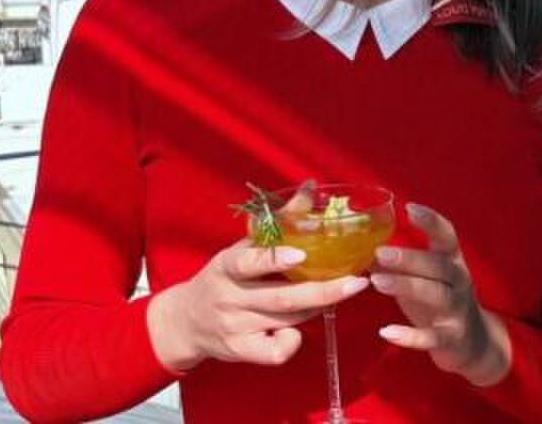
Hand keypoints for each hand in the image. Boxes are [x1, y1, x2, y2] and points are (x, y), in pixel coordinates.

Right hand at [147, 239, 369, 371]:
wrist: (185, 321)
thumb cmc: (223, 278)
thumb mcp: (241, 248)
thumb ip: (278, 223)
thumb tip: (311, 188)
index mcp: (227, 267)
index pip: (247, 263)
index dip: (275, 259)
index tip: (302, 255)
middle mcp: (230, 298)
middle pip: (281, 299)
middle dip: (323, 291)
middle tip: (356, 282)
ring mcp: (235, 328)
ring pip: (286, 321)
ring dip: (317, 307)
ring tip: (342, 292)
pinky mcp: (240, 351)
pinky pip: (274, 353)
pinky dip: (292, 342)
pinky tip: (298, 330)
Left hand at [371, 203, 511, 385]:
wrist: (473, 342)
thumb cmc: (440, 300)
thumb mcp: (426, 277)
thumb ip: (401, 263)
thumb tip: (362, 247)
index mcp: (452, 262)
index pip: (447, 236)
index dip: (431, 221)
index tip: (409, 208)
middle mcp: (459, 282)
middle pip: (438, 265)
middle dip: (410, 258)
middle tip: (380, 252)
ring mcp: (457, 311)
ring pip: (436, 295)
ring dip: (407, 286)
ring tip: (377, 281)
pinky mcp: (452, 338)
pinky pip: (431, 337)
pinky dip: (410, 336)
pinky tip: (387, 332)